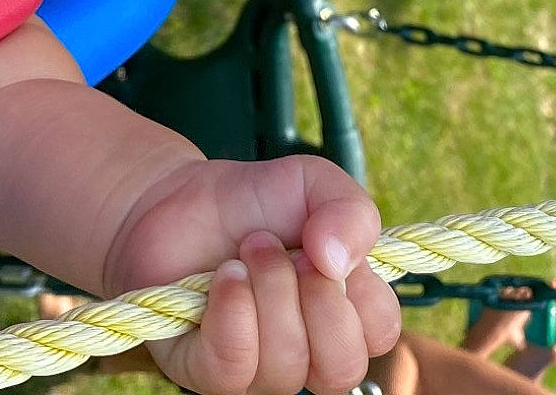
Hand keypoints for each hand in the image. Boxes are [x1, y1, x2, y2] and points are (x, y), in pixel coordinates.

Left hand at [102, 156, 398, 394]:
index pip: (379, 334)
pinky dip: (232, 313)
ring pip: (287, 365)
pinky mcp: (206, 372)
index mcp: (345, 312)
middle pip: (341, 367)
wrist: (176, 199)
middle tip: (275, 245)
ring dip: (266, 291)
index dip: (357, 291)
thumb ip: (350, 211)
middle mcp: (308, 352)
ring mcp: (259, 369)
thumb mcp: (313, 183)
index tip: (320, 245)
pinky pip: (233, 368)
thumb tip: (338, 262)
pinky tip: (223, 278)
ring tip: (243, 252)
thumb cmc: (255, 200)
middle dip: (313, 297)